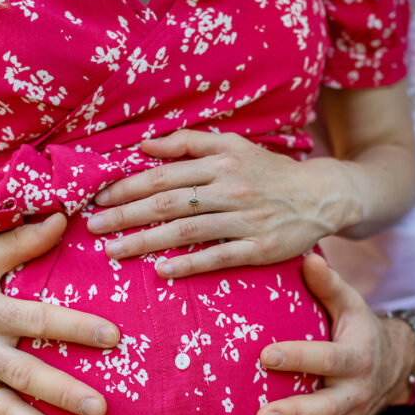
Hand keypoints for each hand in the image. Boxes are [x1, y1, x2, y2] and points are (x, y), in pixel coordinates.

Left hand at [86, 130, 358, 277]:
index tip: (99, 199)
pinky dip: (188, 264)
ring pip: (186, 231)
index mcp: (220, 162)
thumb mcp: (233, 145)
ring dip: (146, 242)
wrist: (320, 196)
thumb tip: (144, 146)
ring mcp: (245, 220)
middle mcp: (230, 189)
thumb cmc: (268, 172)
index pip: (164, 174)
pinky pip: (218, 257)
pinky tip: (162, 271)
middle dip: (126, 215)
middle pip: (168, 203)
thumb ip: (188, 143)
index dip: (128, 187)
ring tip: (114, 252)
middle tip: (94, 228)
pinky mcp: (260, 248)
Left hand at [254, 254, 414, 414]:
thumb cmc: (359, 329)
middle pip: (325, 410)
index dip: (299, 357)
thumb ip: (328, 285)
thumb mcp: (350, 304)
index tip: (266, 354)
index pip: (326, 358)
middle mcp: (354, 396)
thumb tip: (305, 256)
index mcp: (354, 359)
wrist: (395, 367)